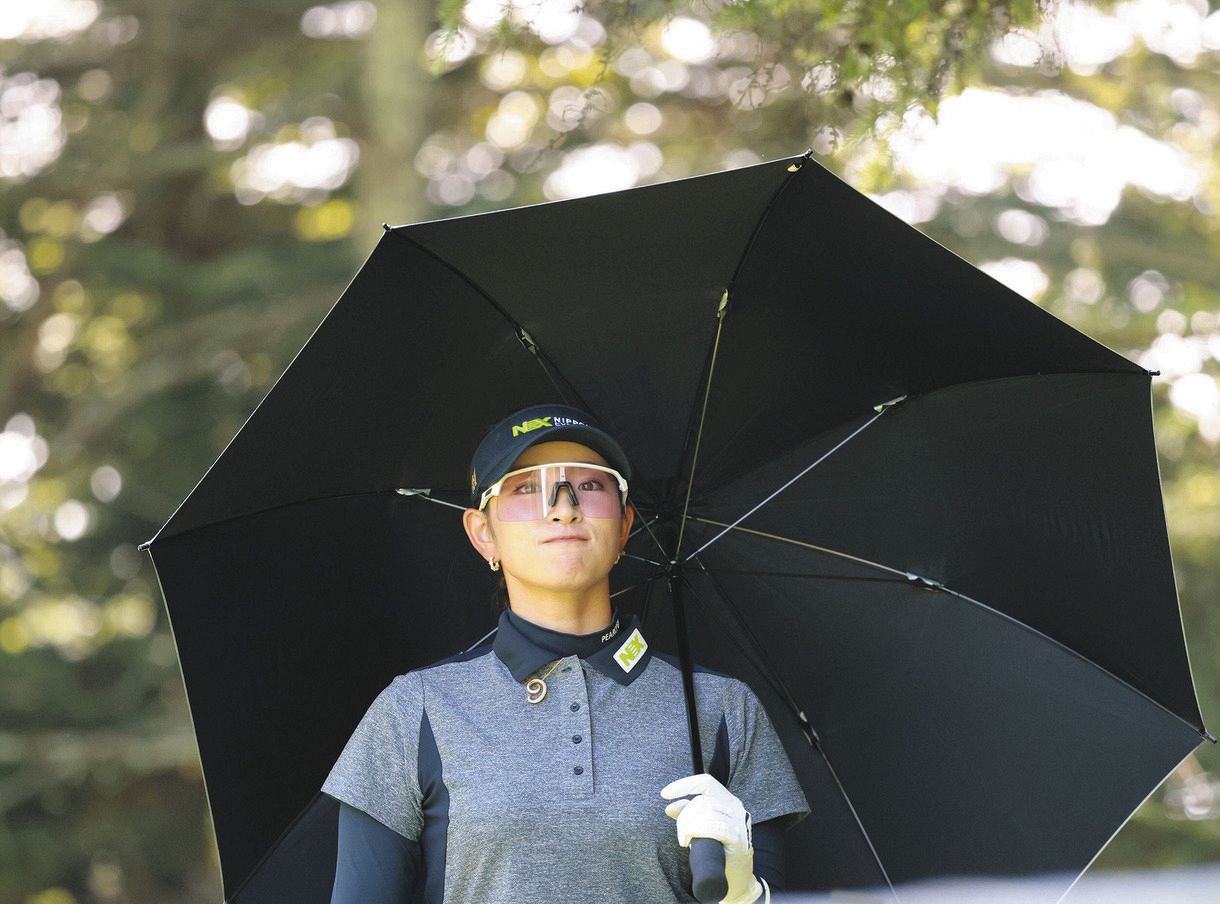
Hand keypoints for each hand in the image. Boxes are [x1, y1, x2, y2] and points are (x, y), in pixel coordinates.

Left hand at [660, 773, 764, 903]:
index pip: (705, 782)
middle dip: (684, 817)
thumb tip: (669, 807)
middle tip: (681, 835)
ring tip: (685, 840)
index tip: (665, 794)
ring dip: (688, 826)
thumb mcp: (702, 829)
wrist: (738, 880)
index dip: (684, 785)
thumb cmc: (720, 853)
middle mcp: (736, 808)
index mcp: (728, 801)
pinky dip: (696, 832)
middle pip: (701, 800)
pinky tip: (690, 842)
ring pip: (705, 812)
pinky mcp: (739, 838)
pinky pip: (713, 827)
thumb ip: (689, 815)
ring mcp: (740, 822)